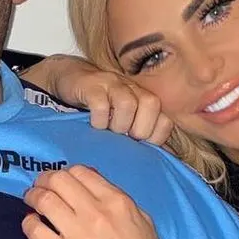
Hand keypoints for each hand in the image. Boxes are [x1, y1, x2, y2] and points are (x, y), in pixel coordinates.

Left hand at [22, 165, 172, 238]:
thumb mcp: (141, 218)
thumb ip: (117, 198)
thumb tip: (90, 183)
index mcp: (117, 201)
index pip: (80, 172)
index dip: (64, 173)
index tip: (58, 182)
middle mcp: (96, 212)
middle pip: (58, 180)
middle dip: (44, 180)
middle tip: (39, 188)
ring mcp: (78, 235)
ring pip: (44, 200)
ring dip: (32, 197)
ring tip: (31, 202)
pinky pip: (35, 231)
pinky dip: (29, 223)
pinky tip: (32, 224)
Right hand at [24, 55, 171, 144]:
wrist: (73, 79)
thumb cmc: (101, 106)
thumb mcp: (124, 119)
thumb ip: (140, 135)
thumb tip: (159, 159)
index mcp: (144, 100)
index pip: (165, 119)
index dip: (155, 137)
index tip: (139, 145)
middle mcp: (133, 89)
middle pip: (152, 105)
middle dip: (139, 130)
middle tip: (124, 138)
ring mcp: (113, 85)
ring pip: (128, 104)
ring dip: (119, 124)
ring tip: (109, 131)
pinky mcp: (92, 86)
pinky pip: (100, 104)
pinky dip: (99, 120)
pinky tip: (95, 124)